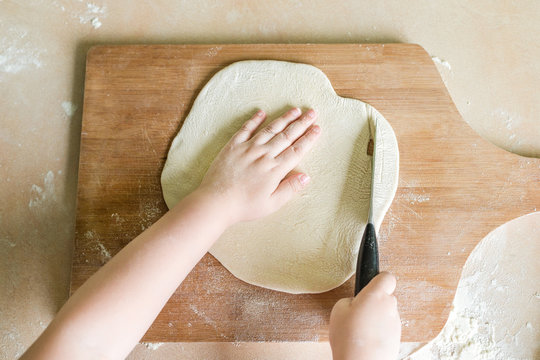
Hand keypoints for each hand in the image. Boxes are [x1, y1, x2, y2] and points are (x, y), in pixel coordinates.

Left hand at [197, 107, 320, 223]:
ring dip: (284, 119)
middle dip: (301, 123)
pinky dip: (254, 120)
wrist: (215, 202)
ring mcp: (248, 148)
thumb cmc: (244, 206)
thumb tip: (306, 176)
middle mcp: (263, 155)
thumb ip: (289, 189)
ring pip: (270, 129)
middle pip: (287, 136)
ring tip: (295, 110)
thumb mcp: (271, 204)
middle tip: (313, 112)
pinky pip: (246, 129)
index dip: (309, 139)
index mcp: (275, 170)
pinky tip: (262, 112)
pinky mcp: (233, 146)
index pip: (296, 150)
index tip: (318, 128)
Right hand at [329, 272, 400, 359]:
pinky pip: (387, 328)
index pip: (387, 277)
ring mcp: (395, 323)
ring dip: (376, 317)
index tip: (370, 283)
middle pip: (386, 296)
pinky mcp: (397, 338)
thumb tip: (357, 303)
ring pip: (386, 313)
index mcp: (376, 295)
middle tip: (359, 311)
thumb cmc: (349, 338)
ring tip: (360, 329)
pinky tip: (366, 339)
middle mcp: (390, 307)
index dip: (378, 279)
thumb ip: (351, 300)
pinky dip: (379, 331)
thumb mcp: (338, 309)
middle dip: (374, 301)